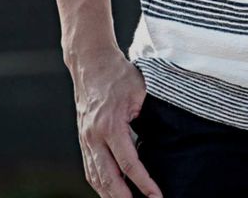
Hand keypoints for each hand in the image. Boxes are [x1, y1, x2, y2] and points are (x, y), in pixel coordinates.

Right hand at [68, 48, 162, 197]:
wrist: (91, 63)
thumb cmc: (118, 74)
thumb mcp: (140, 90)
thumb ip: (149, 113)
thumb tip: (164, 133)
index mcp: (111, 125)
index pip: (128, 164)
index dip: (143, 184)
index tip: (156, 197)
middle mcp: (94, 137)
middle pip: (108, 179)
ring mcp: (86, 139)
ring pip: (96, 178)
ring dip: (110, 196)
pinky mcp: (83, 139)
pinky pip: (90, 169)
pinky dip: (100, 185)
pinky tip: (110, 192)